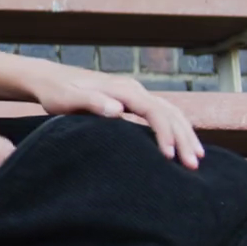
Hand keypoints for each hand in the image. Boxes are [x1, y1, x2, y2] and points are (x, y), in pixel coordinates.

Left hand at [27, 65, 204, 169]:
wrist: (49, 79)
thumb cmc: (55, 92)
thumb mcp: (67, 99)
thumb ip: (90, 103)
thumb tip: (118, 110)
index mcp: (122, 89)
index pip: (154, 111)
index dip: (165, 133)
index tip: (170, 156)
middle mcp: (133, 89)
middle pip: (169, 112)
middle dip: (184, 138)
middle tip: (193, 165)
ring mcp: (134, 94)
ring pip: (170, 112)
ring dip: (185, 134)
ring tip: (197, 159)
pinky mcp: (132, 102)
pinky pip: (161, 115)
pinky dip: (175, 129)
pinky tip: (181, 146)